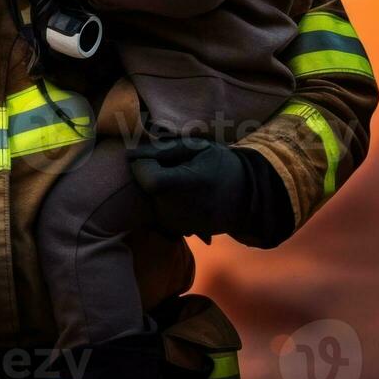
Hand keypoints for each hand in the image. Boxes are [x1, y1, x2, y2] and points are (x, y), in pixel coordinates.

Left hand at [127, 137, 251, 241]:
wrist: (248, 198)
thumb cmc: (221, 165)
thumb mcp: (198, 148)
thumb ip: (164, 150)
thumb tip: (130, 155)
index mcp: (185, 185)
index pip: (146, 176)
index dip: (145, 163)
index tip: (156, 155)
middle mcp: (179, 209)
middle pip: (146, 188)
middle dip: (153, 173)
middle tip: (176, 165)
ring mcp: (178, 224)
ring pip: (151, 200)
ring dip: (160, 187)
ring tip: (184, 179)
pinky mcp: (178, 230)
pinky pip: (160, 210)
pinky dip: (166, 199)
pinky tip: (186, 194)